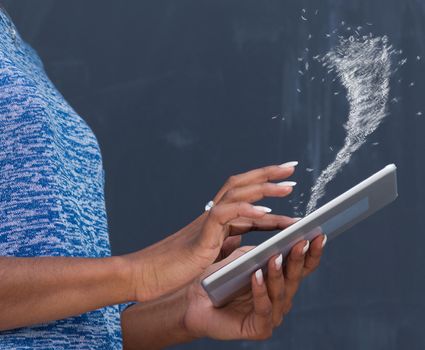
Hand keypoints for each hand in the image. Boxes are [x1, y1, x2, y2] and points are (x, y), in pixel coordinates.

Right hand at [122, 162, 297, 301]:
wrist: (148, 275)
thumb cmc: (178, 267)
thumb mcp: (214, 254)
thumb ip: (231, 242)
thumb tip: (248, 239)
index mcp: (219, 219)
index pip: (247, 197)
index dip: (268, 188)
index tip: (288, 181)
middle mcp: (214, 214)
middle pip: (243, 184)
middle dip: (268, 173)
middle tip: (292, 168)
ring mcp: (208, 221)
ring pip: (236, 192)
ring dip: (263, 187)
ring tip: (288, 186)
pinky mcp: (202, 233)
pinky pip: (226, 214)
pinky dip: (246, 211)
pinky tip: (266, 213)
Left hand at [182, 234, 325, 340]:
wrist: (195, 300)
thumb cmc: (219, 279)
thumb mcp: (242, 259)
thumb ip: (260, 250)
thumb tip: (277, 231)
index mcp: (280, 282)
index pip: (301, 267)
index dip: (311, 252)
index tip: (318, 234)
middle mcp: (280, 299)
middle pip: (295, 278)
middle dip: (299, 259)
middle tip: (302, 241)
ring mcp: (272, 315)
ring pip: (280, 292)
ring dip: (279, 273)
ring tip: (276, 256)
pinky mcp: (259, 328)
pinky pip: (263, 308)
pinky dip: (260, 291)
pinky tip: (257, 276)